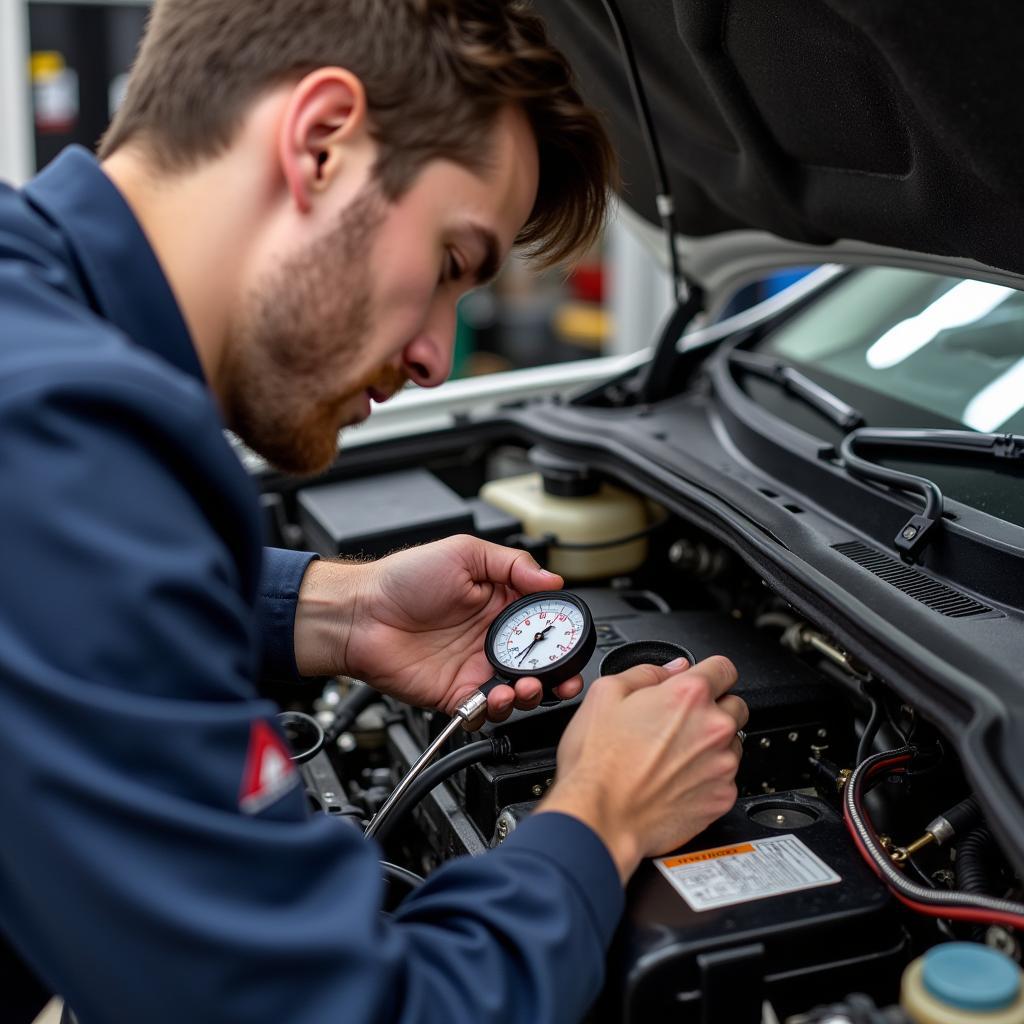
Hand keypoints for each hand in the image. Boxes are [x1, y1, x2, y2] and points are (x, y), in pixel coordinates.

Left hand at [293, 535, 583, 720]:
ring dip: (532, 693)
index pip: (542, 622)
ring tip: (527, 686)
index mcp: (498, 604)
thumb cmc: (402, 579)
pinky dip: (497, 709)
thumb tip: (553, 579)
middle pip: (537, 663)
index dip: (561, 634)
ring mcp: (474, 668)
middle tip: (564, 677)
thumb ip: (512, 564)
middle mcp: (490, 638)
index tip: (571, 640)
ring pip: (518, 691)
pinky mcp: (456, 694)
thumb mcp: (464, 553)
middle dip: (557, 674)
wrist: (360, 613)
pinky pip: (485, 710)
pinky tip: (498, 696)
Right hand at [537, 655, 746, 882]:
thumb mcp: (606, 694)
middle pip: (736, 705)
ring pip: (732, 743)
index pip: (724, 668)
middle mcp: (713, 728)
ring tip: (674, 755)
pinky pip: (726, 778)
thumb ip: (646, 672)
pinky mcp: (721, 798)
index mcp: (688, 696)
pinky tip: (677, 779)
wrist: (601, 817)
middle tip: (681, 722)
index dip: (710, 672)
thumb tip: (670, 669)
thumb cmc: (599, 762)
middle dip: (714, 708)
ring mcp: (722, 765)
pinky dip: (708, 777)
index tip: (702, 681)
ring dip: (712, 744)